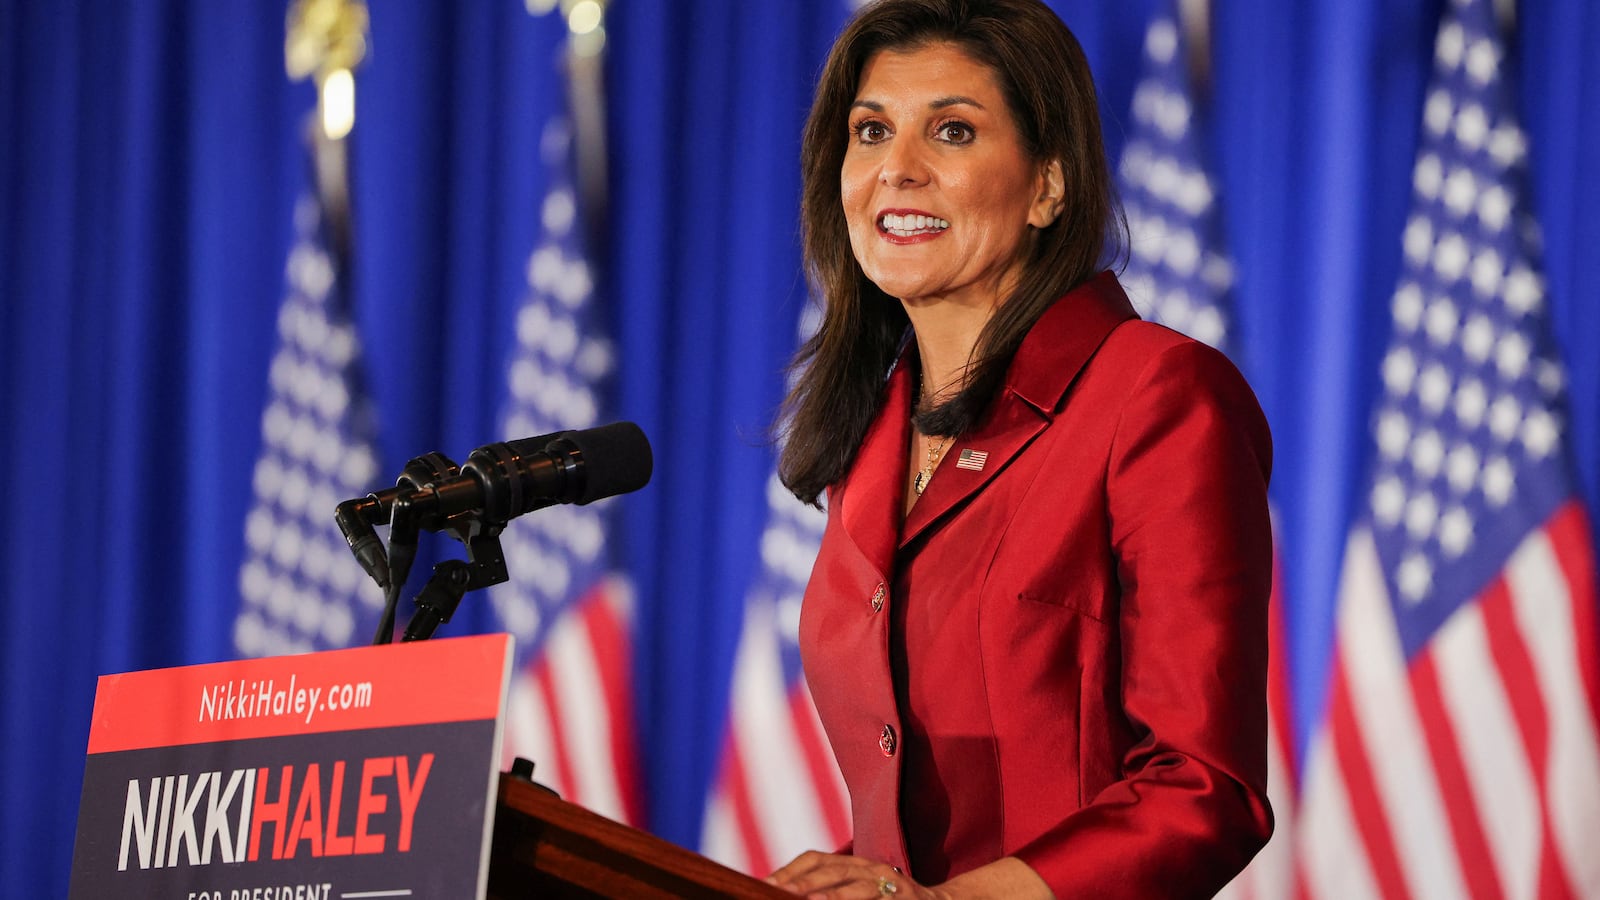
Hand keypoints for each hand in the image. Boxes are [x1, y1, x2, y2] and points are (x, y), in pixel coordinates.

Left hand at [767, 850, 947, 899]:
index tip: (766, 884)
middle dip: (805, 880)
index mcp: (853, 863)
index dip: (791, 869)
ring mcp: (890, 882)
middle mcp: (870, 867)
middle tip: (780, 891)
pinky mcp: (906, 898)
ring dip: (835, 894)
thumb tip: (787, 893)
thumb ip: (829, 890)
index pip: (816, 858)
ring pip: (859, 885)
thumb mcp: (857, 889)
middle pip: (833, 869)